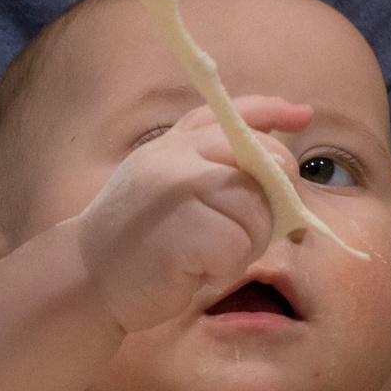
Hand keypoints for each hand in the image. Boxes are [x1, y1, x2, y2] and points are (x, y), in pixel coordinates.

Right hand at [70, 97, 305, 335]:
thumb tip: (285, 140)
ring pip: (256, 211)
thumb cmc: (139, 238)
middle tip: (238, 232)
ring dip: (246, 244)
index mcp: (175, 143)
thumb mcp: (168, 182)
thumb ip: (212, 158)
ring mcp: (178, 192)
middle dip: (268, 203)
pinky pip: (238, 247)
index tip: (303, 116)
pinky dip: (226, 268)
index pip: (234, 114)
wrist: (87, 277)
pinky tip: (196, 271)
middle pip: (264, 165)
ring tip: (206, 256)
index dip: (274, 113)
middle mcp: (177, 157)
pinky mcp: (184, 233)